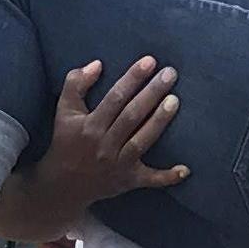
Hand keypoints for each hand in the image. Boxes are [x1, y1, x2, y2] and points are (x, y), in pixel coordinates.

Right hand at [4, 58, 187, 232]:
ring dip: (159, 121)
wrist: (63, 185)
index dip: (132, 78)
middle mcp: (104, 145)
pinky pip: (150, 180)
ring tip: (175, 100)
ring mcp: (118, 164)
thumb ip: (75, 83)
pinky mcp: (128, 180)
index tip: (150, 61)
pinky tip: (185, 170)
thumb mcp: (64, 110)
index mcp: (89, 126)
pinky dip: (167, 177)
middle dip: (152, 93)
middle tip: (170, 73)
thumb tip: (97, 64)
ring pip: (142, 141)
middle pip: (132, 116)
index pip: (114, 98)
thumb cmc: (66, 141)